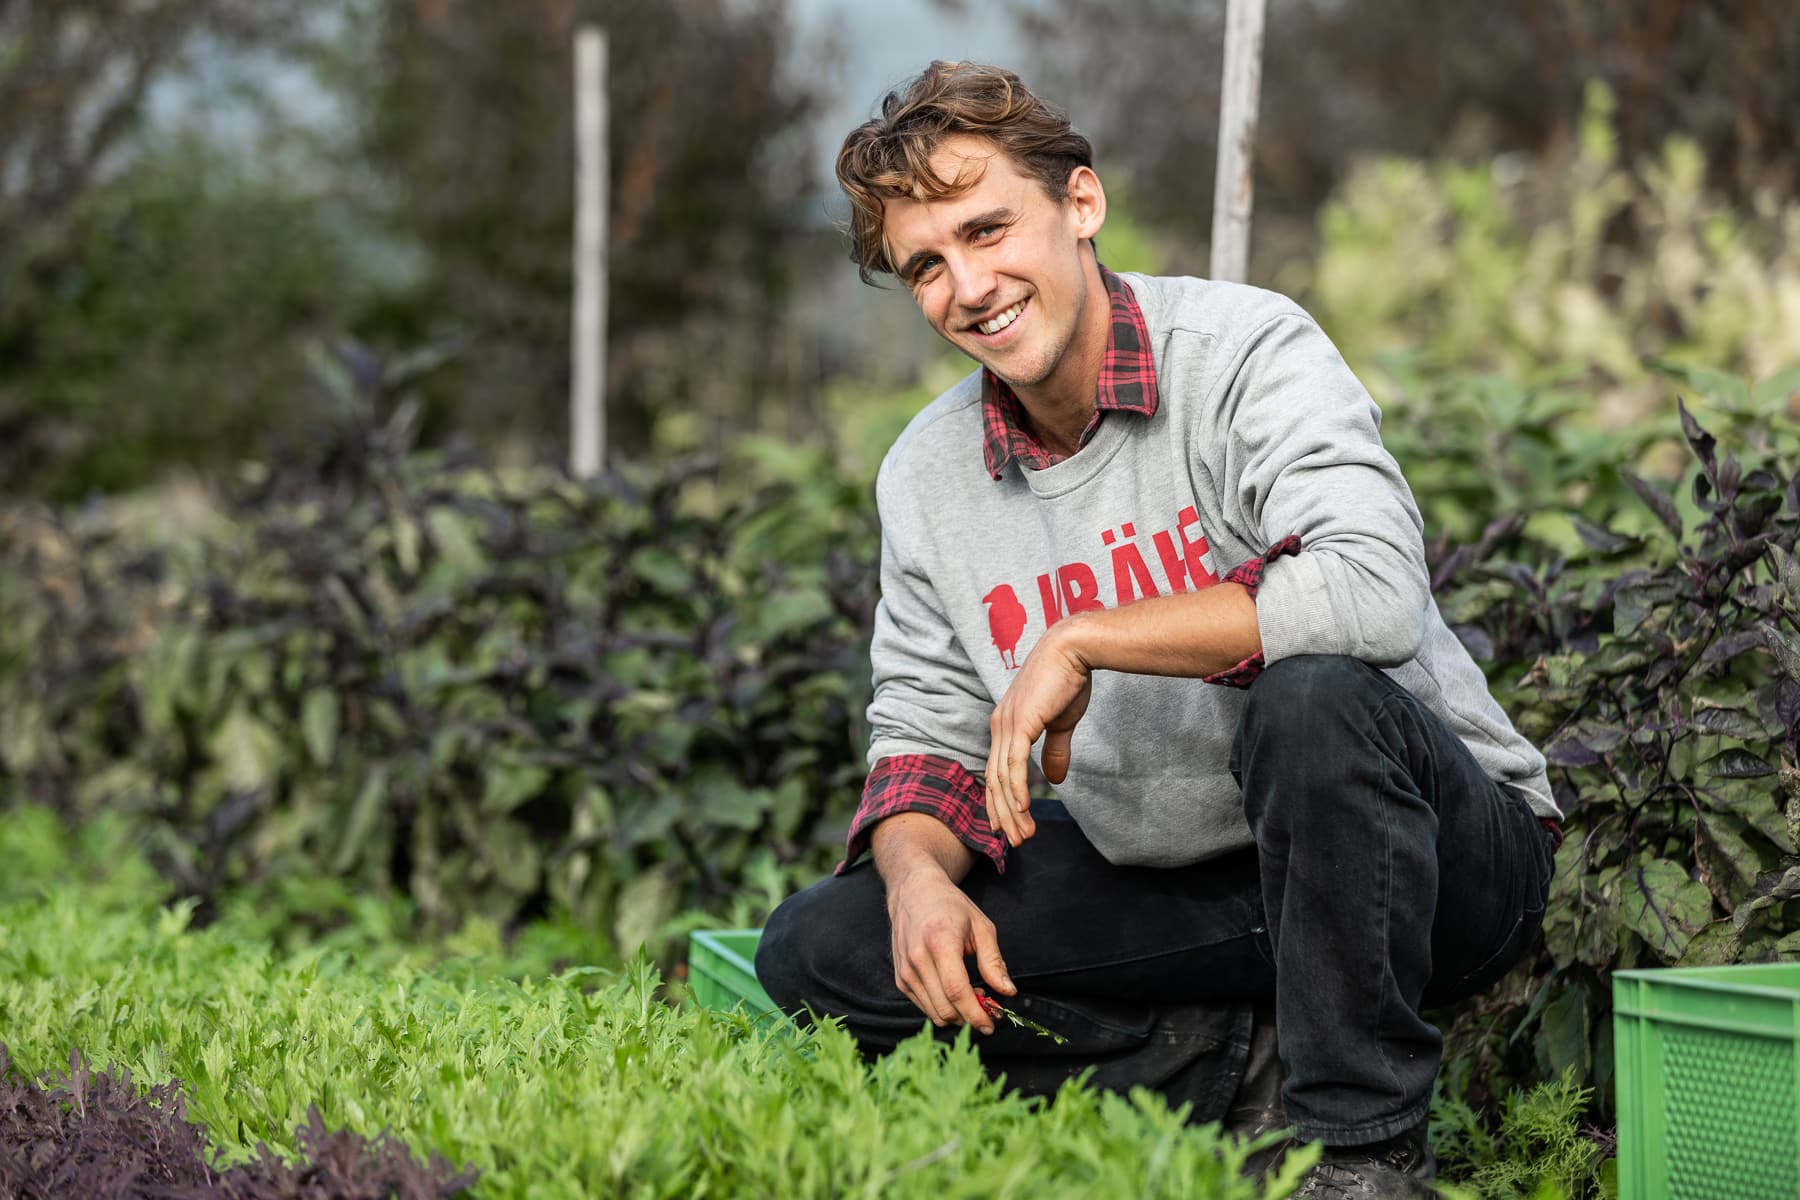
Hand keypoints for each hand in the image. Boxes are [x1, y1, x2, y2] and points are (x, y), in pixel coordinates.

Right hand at [887, 867, 1014, 1032]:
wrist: (913, 892)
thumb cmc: (950, 906)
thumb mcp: (981, 927)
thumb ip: (994, 962)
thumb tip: (1007, 992)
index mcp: (940, 942)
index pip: (956, 991)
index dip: (975, 1014)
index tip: (991, 1025)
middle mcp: (918, 959)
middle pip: (945, 1008)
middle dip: (970, 1018)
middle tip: (987, 1008)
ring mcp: (906, 970)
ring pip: (934, 1013)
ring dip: (957, 1015)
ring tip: (971, 995)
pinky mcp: (900, 978)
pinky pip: (924, 1007)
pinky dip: (942, 1008)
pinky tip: (953, 992)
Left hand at [986, 625, 1091, 846]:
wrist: (1073, 649)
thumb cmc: (1068, 680)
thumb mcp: (1060, 723)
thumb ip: (1054, 751)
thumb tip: (1054, 779)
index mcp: (1005, 726)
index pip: (996, 772)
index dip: (999, 801)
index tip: (1006, 826)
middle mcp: (999, 726)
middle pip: (995, 781)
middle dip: (1003, 814)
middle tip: (1014, 841)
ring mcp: (1007, 724)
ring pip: (1003, 778)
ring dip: (1012, 810)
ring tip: (1022, 835)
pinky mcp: (1020, 723)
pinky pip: (1014, 764)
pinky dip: (1017, 789)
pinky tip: (1022, 809)